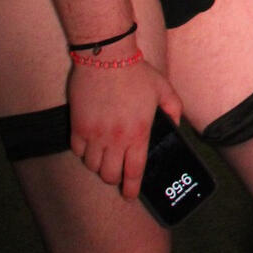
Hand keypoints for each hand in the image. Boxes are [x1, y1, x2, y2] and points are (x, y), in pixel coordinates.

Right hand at [65, 50, 181, 198]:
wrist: (106, 57)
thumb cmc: (136, 72)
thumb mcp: (164, 88)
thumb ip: (173, 108)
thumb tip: (175, 125)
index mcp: (138, 133)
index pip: (134, 172)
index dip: (132, 189)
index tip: (130, 195)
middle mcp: (115, 138)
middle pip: (109, 175)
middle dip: (114, 178)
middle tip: (117, 172)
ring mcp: (94, 134)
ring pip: (92, 166)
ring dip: (98, 165)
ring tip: (104, 157)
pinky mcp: (78, 126)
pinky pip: (78, 151)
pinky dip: (84, 153)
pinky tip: (91, 145)